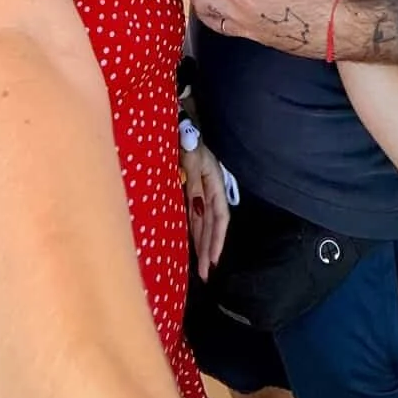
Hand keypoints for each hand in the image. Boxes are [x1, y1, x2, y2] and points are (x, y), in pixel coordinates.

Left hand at [181, 141, 229, 280]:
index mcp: (214, 182)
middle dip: (210, 249)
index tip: (214, 260)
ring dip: (202, 244)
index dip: (218, 239)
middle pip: (212, 225)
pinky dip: (193, 232)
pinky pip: (193, 215)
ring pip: (203, 223)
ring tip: (202, 268)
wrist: (178, 122)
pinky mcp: (188, 189)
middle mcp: (209, 190)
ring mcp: (199, 190)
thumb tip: (197, 207)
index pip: (220, 217)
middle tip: (206, 275)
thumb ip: (194, 178)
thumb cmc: (186, 135)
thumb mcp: (192, 154)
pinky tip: (191, 245)